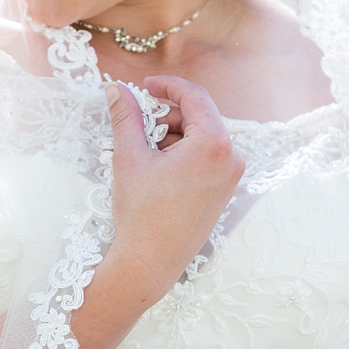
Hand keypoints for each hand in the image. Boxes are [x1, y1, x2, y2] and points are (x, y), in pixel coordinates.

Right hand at [102, 76, 245, 298]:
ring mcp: (232, 175)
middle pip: (199, 116)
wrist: (151, 262)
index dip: (167, 86)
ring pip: (201, 137)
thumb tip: (115, 88)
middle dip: (167, 116)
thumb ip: (125, 116)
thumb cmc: (141, 212)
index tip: (144, 87)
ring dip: (173, 136)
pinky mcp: (226, 189)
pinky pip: (206, 157)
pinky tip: (158, 168)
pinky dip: (183, 153)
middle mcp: (232, 157)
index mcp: (214, 143)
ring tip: (144, 154)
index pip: (194, 96)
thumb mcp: (130, 156)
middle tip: (137, 125)